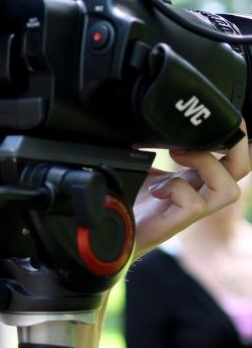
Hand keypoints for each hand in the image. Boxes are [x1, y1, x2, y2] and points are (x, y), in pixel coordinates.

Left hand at [133, 126, 251, 257]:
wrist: (109, 232)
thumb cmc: (124, 200)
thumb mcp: (139, 166)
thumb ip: (147, 146)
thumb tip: (139, 121)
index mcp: (191, 177)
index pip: (229, 156)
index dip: (232, 136)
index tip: (212, 114)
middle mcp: (196, 193)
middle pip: (239, 169)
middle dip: (236, 144)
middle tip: (206, 127)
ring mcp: (187, 211)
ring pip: (228, 189)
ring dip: (207, 163)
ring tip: (178, 153)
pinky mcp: (172, 225)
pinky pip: (193, 205)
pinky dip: (178, 189)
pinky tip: (156, 188)